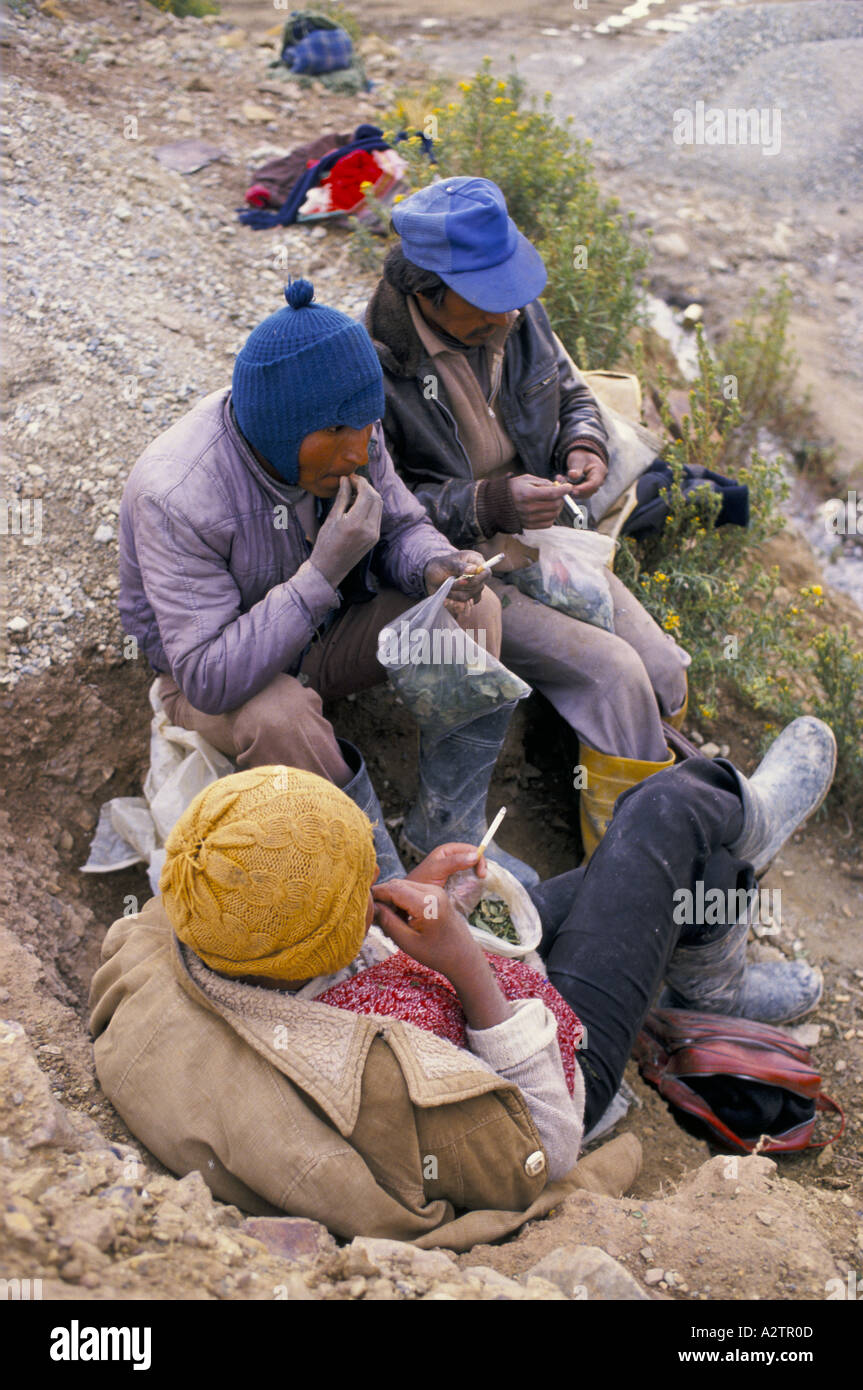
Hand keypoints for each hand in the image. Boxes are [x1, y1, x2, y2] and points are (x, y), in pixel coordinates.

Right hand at [309, 475, 381, 588]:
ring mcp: (374, 535)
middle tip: (352, 482)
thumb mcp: (331, 518)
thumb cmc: (325, 544)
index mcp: (356, 523)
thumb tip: (346, 479)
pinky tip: (357, 504)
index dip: (360, 482)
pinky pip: (377, 516)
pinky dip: (370, 506)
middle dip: (366, 487)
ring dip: (369, 495)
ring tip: (353, 492)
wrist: (329, 568)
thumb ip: (342, 497)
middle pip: (376, 498)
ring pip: (379, 506)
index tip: (350, 477)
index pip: (367, 494)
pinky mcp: (375, 538)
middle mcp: (369, 529)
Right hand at [373, 876, 512, 1028]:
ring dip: (391, 897)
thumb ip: (388, 922)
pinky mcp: (436, 892)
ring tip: (386, 918)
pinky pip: (412, 889)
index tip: (363, 908)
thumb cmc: (437, 954)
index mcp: (427, 903)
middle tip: (374, 916)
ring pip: (403, 885)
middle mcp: (432, 891)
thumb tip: (370, 907)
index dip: (375, 896)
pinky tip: (398, 916)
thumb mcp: (408, 942)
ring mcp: (436, 890)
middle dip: (382, 897)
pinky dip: (401, 898)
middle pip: (397, 884)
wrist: (463, 955)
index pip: (392, 889)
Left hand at [407, 842, 488, 889]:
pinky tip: (469, 891)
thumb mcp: (436, 870)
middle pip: (474, 859)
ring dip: (476, 877)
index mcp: (448, 851)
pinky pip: (468, 880)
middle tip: (482, 879)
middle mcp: (452, 859)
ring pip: (473, 870)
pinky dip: (472, 885)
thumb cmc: (420, 882)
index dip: (479, 858)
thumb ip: (454, 861)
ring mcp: (455, 871)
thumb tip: (475, 855)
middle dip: (480, 867)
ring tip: (476, 886)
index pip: (470, 849)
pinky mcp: (455, 882)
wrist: (410, 898)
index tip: (482, 873)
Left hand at [424, 550, 486, 615]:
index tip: (463, 580)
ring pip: (472, 597)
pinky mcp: (469, 596)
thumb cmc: (439, 566)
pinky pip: (467, 604)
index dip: (478, 579)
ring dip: (457, 594)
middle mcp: (477, 574)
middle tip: (449, 582)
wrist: (431, 576)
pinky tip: (448, 597)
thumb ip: (459, 566)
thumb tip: (473, 569)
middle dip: (462, 587)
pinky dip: (456, 602)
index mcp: (475, 561)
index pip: (486, 572)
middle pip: (479, 587)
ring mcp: (474, 587)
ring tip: (447, 588)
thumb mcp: (447, 563)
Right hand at [509, 474, 573, 528]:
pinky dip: (552, 517)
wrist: (496, 504)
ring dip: (558, 508)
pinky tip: (549, 510)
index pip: (552, 493)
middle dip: (562, 498)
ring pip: (553, 515)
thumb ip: (543, 483)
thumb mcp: (526, 479)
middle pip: (555, 505)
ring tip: (555, 502)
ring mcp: (529, 519)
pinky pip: (548, 524)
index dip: (563, 490)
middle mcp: (529, 508)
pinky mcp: (529, 526)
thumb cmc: (512, 489)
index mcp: (528, 494)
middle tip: (561, 494)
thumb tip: (558, 487)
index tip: (568, 487)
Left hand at [565, 449, 607, 498]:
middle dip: (574, 490)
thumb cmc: (580, 457)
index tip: (572, 490)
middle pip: (588, 491)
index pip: (594, 483)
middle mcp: (599, 481)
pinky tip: (561, 481)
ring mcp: (593, 487)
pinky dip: (569, 489)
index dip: (583, 489)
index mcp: (600, 471)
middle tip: (561, 483)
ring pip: (582, 494)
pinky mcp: (586, 491)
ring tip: (559, 479)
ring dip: (569, 489)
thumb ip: (576, 468)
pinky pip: (578, 493)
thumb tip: (572, 476)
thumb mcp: (577, 459)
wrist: (581, 458)